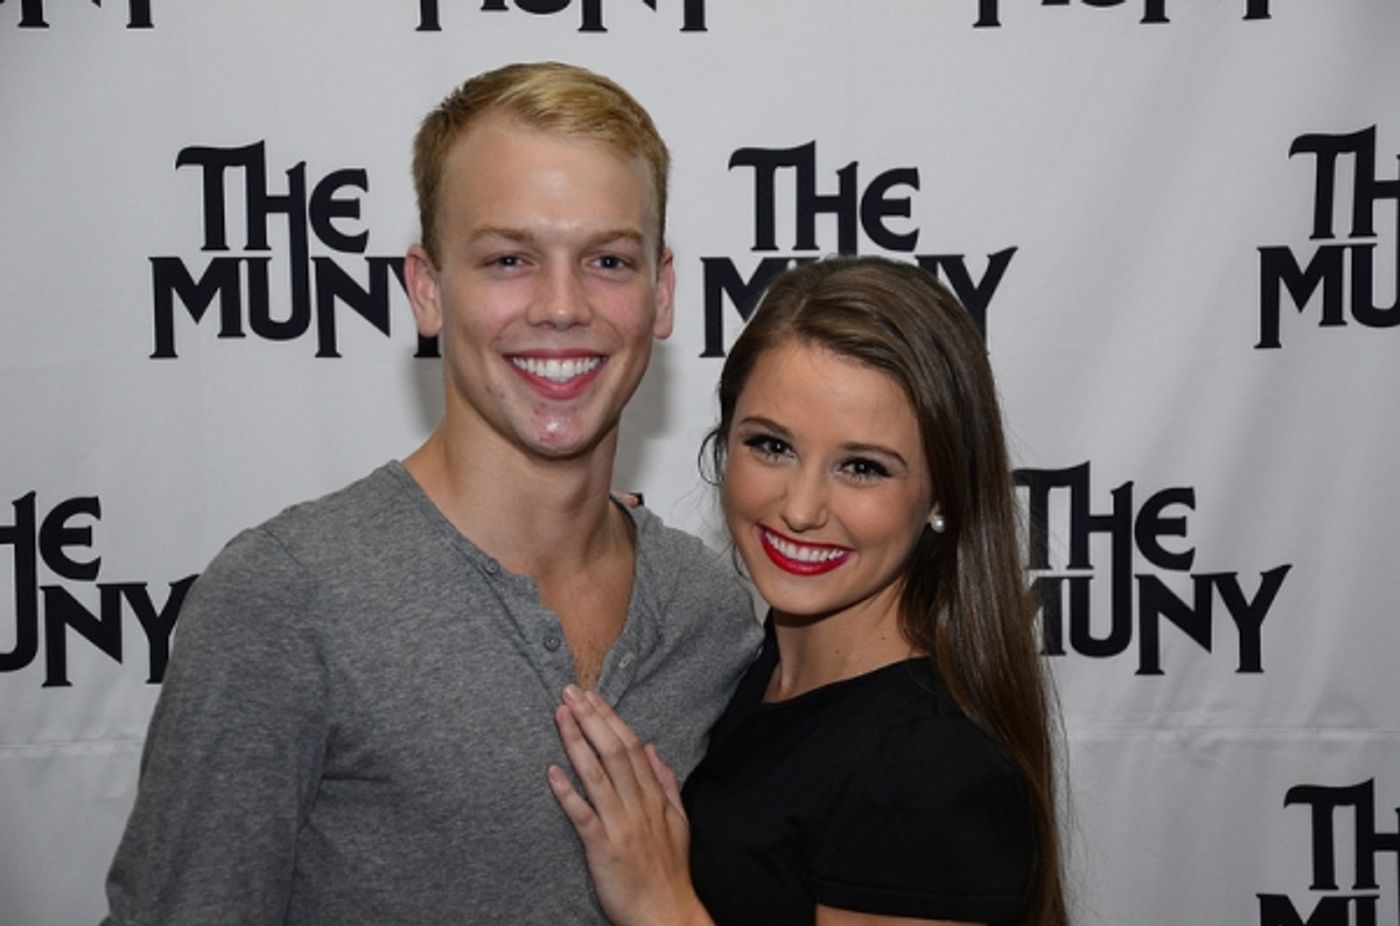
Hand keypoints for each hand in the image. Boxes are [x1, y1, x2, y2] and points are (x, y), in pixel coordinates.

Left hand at [548, 686, 711, 925]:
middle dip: (590, 718)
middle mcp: (638, 805)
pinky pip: (583, 815)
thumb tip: (652, 748)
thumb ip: (665, 783)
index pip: (630, 746)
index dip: (610, 718)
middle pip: (613, 751)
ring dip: (576, 742)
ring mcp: (621, 825)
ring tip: (559, 715)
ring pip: (597, 775)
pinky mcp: (603, 848)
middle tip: (570, 692)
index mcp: (654, 797)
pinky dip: (568, 792)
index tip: (592, 696)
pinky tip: (552, 772)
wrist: (666, 914)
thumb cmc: (670, 871)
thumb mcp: (679, 821)